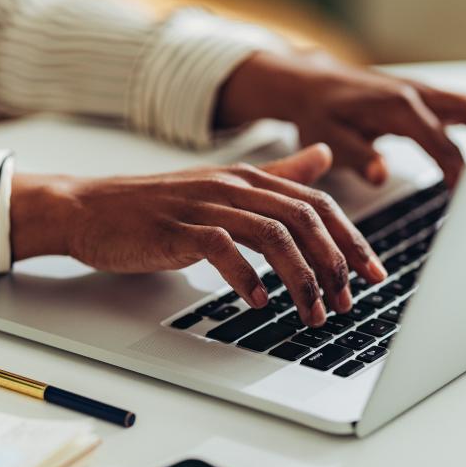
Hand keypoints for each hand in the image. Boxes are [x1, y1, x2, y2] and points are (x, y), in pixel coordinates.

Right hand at [10, 145, 385, 327]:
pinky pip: (221, 249)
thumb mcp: (225, 184)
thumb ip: (278, 172)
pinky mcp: (175, 228)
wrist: (91, 207)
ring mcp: (204, 204)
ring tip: (313, 312)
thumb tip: (322, 154)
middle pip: (303, 218)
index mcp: (251, 176)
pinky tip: (258, 302)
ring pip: (271, 235)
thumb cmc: (161, 203)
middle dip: (335, 262)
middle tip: (349, 299)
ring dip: (300, 279)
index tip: (373, 272)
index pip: (317, 203)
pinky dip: (245, 277)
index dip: (351, 238)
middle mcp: (234, 185)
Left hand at [217, 51, 465, 186]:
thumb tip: (380, 174)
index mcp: (399, 107)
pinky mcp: (429, 98)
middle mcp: (420, 95)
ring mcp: (428, 93)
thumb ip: (355, 156)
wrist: (311, 83)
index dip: (464, 176)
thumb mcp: (326, 138)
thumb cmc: (318, 113)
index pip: (445, 146)